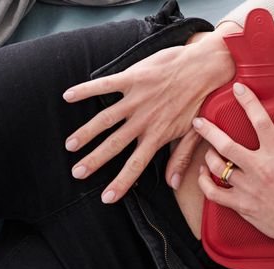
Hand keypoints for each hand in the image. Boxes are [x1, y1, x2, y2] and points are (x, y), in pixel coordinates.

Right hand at [62, 22, 240, 202]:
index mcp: (158, 135)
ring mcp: (137, 99)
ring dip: (86, 133)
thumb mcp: (195, 133)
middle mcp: (144, 120)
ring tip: (70, 146)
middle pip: (115, 145)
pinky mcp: (133, 78)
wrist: (206, 67)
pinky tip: (68, 96)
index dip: (121, 182)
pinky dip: (86, 90)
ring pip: (105, 119)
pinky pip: (105, 85)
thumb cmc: (202, 100)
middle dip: (94, 161)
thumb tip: (172, 184)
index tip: (107, 198)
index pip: (136, 164)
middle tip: (77, 173)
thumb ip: (181, 158)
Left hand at [193, 82, 273, 255]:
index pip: (260, 121)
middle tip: (199, 122)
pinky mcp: (241, 205)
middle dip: (209, 130)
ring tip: (208, 150)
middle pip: (226, 144)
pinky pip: (213, 192)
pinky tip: (202, 175)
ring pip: (216, 166)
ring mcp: (247, 188)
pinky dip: (204, 182)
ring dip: (209, 156)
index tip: (238, 89)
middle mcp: (260, 169)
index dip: (247, 101)